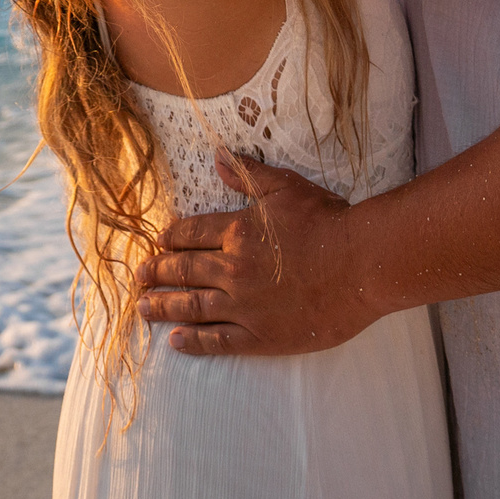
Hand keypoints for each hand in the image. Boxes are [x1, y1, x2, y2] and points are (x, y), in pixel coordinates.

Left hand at [135, 155, 387, 355]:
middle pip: (184, 270)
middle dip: (157, 273)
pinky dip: (194, 341)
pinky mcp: (260, 336)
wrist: (360, 265)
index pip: (191, 234)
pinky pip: (218, 341)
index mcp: (237, 232)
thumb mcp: (286, 188)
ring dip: (164, 306)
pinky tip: (175, 341)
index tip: (156, 242)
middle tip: (138, 277)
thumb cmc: (328, 223)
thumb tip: (217, 157)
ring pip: (192, 306)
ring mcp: (243, 306)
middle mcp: (232, 268)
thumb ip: (248, 174)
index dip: (170, 238)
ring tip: (143, 308)